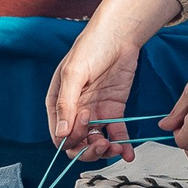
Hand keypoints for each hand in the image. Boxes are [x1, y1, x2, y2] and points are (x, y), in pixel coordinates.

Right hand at [45, 0, 179, 158]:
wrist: (119, 34)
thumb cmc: (90, 47)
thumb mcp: (74, 73)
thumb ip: (67, 104)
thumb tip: (61, 134)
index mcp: (58, 103)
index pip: (60, 135)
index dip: (72, 140)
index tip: (87, 129)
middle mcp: (75, 111)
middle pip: (77, 143)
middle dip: (88, 150)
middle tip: (103, 145)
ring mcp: (95, 112)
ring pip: (96, 141)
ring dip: (105, 151)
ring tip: (117, 149)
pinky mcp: (114, 110)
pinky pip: (116, 133)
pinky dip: (122, 145)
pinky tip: (128, 153)